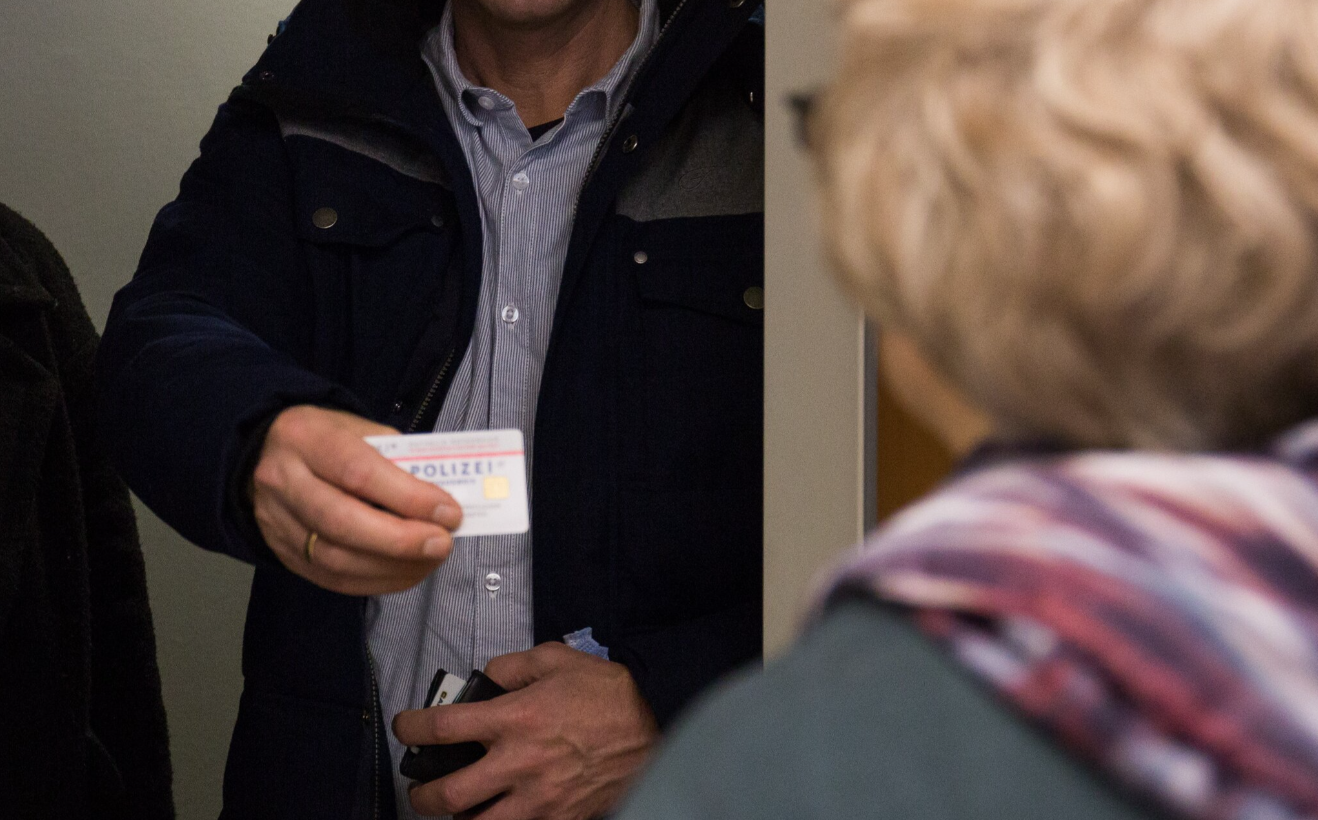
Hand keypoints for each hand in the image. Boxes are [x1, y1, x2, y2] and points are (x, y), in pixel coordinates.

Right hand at [249, 405, 462, 594]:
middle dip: (402, 540)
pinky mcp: (283, 552)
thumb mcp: (359, 428)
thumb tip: (437, 500)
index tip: (447, 511)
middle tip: (442, 542)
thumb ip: (397, 458)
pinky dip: (377, 580)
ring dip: (393, 566)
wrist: (269, 454)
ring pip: (335, 558)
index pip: (358, 472)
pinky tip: (407, 571)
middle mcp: (283, 480)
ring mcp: (277, 520)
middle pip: (342, 521)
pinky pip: (332, 578)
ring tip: (431, 558)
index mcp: (305, 437)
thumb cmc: (326, 439)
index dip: (408, 497)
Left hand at [394, 643, 658, 819]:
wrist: (656, 732)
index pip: (442, 727)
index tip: (405, 727)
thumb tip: (487, 677)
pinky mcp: (557, 819)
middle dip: (420, 794)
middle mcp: (517, 763)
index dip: (411, 727)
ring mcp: (536, 799)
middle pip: (446, 793)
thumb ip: (515, 665)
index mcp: (513, 718)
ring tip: (453, 810)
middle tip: (418, 787)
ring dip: (455, 819)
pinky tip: (495, 816)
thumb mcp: (560, 659)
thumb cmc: (608, 695)